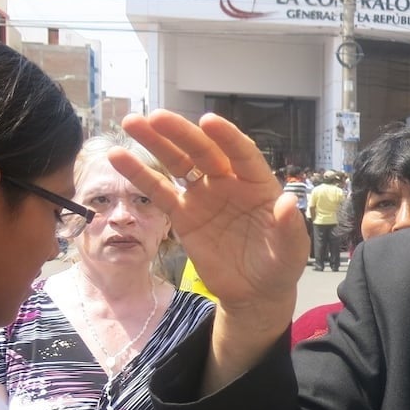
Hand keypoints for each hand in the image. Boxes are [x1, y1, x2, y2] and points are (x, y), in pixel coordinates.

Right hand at [111, 111, 308, 315]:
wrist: (254, 292)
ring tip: (132, 122)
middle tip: (157, 117)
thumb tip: (288, 202)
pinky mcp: (183, 215)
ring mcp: (204, 196)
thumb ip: (289, 226)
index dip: (226, 137)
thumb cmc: (278, 265)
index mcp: (258, 183)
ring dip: (155, 142)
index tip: (208, 121)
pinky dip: (139, 174)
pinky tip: (118, 156)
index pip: (242, 153)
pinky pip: (159, 191)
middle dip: (181, 133)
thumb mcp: (292, 249)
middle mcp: (229, 182)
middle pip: (204, 151)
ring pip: (178, 163)